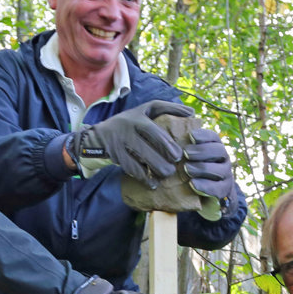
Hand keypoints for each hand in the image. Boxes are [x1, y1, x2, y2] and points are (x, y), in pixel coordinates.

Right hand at [73, 100, 193, 185]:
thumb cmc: (131, 122)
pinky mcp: (115, 154)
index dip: (166, 143)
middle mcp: (127, 127)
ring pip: (138, 158)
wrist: (100, 135)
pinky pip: (130, 168)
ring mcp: (119, 142)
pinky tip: (153, 183)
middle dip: (161, 158)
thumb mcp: (146, 110)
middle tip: (173, 167)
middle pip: (146, 144)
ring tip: (166, 175)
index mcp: (138, 116)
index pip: (153, 129)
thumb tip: (192, 112)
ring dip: (154, 168)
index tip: (177, 155)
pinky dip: (143, 177)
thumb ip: (168, 109)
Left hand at [180, 127, 237, 202]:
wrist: (208, 193)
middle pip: (218, 151)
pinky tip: (192, 183)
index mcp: (216, 147)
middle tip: (186, 153)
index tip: (191, 136)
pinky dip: (204, 185)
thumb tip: (170, 137)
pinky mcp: (224, 190)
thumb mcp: (192, 157)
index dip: (203, 135)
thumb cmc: (195, 169)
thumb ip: (186, 147)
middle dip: (202, 151)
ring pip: (219, 169)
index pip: (213, 137)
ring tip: (186, 169)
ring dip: (202, 168)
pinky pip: (217, 188)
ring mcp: (226, 174)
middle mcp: (223, 159)